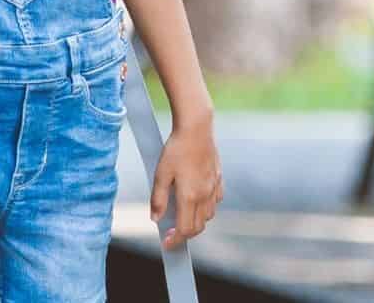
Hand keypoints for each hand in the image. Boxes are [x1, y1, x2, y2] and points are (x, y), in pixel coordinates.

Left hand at [149, 120, 221, 245]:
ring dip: (196, 221)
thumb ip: (158, 198)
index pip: (185, 229)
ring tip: (181, 215)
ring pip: (208, 216)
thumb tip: (155, 219)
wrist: (196, 129)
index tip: (166, 244)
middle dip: (185, 234)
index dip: (175, 240)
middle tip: (171, 232)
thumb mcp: (160, 173)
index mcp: (189, 197)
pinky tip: (196, 199)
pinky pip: (215, 202)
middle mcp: (204, 196)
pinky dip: (206, 208)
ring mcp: (214, 188)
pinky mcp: (219, 179)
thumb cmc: (176, 150)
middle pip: (198, 227)